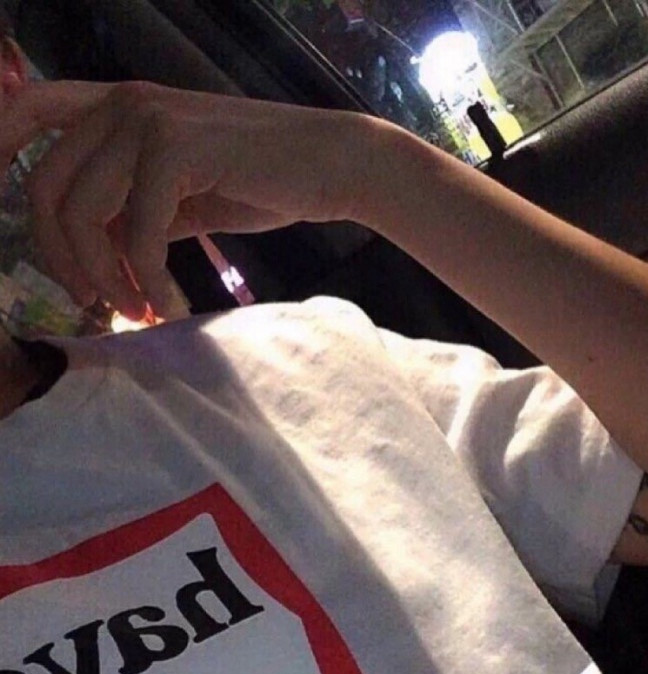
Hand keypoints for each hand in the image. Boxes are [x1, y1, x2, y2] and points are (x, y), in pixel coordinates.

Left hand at [4, 80, 377, 318]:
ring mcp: (149, 120)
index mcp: (120, 106)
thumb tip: (93, 254)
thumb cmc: (264, 179)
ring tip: (142, 309)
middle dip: (65, 260)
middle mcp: (124, 104)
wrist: (331, 165)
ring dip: (107, 277)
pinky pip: (139, 232)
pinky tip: (172, 303)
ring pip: (85, 214)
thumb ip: (132, 209)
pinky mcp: (179, 149)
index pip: (29, 113)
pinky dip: (150, 280)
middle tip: (100, 302)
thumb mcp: (183, 195)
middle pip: (48, 188)